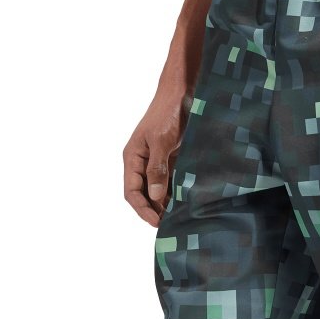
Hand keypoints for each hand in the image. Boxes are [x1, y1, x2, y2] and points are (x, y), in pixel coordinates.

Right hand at [123, 87, 186, 226]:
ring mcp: (157, 163)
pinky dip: (176, 193)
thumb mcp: (161, 141)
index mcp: (132, 158)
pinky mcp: (171, 161)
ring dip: (167, 204)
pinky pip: (171, 182)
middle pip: (144, 195)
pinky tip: (187, 203)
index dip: (142, 209)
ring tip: (181, 218)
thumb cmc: (168, 112)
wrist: (183, 93)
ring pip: (158, 191)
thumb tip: (154, 195)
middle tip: (172, 225)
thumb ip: (157, 168)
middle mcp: (142, 163)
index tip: (157, 222)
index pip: (132, 192)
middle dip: (155, 211)